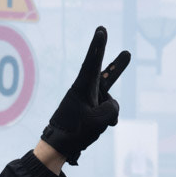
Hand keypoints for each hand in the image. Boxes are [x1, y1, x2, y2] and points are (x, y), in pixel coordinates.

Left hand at [39, 26, 130, 165]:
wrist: (59, 146)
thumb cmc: (74, 131)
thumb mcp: (98, 121)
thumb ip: (112, 109)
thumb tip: (112, 106)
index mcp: (82, 87)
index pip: (92, 62)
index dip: (97, 46)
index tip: (101, 30)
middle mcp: (87, 90)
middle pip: (106, 75)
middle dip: (116, 65)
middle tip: (116, 42)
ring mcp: (90, 100)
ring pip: (110, 102)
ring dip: (108, 113)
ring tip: (93, 124)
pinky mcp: (92, 109)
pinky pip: (108, 112)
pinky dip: (108, 120)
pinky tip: (103, 126)